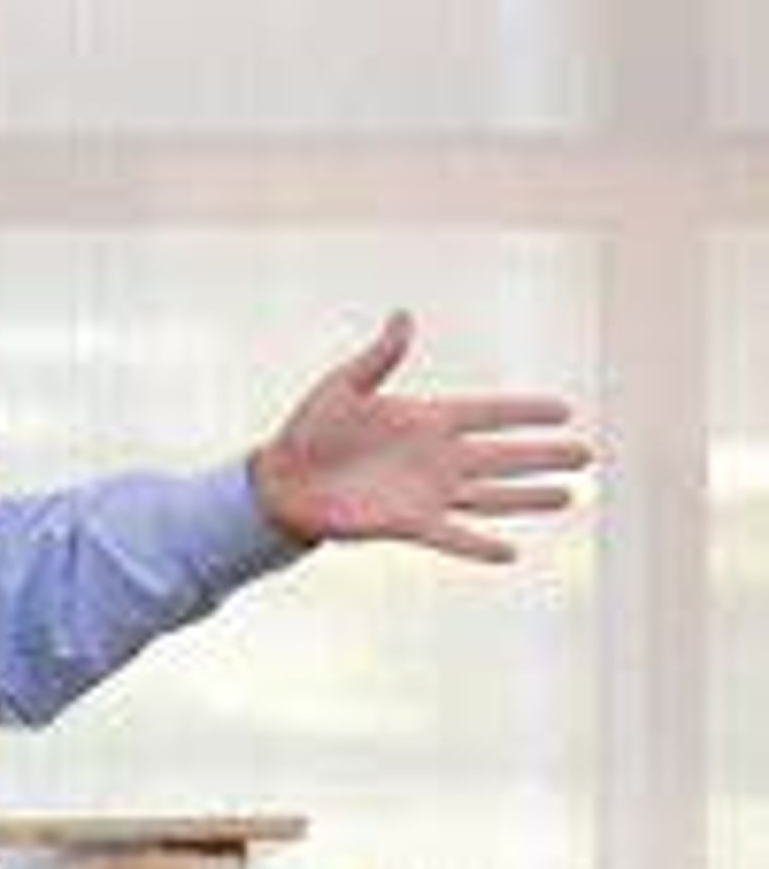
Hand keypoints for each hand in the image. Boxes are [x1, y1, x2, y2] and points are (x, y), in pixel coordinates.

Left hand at [247, 311, 591, 564]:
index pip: (489, 413)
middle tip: (588, 455)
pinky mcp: (407, 523)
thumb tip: (403, 316)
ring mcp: (426, 492)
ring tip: (570, 496)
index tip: (566, 410)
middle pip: (504, 456)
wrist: (279, 481)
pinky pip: (451, 535)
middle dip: (545, 455)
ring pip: (491, 496)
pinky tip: (510, 552)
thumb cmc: (308, 430)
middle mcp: (437, 457)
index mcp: (427, 419)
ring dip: (528, 497)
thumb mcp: (343, 386)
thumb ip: (380, 357)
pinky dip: (477, 545)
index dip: (525, 412)